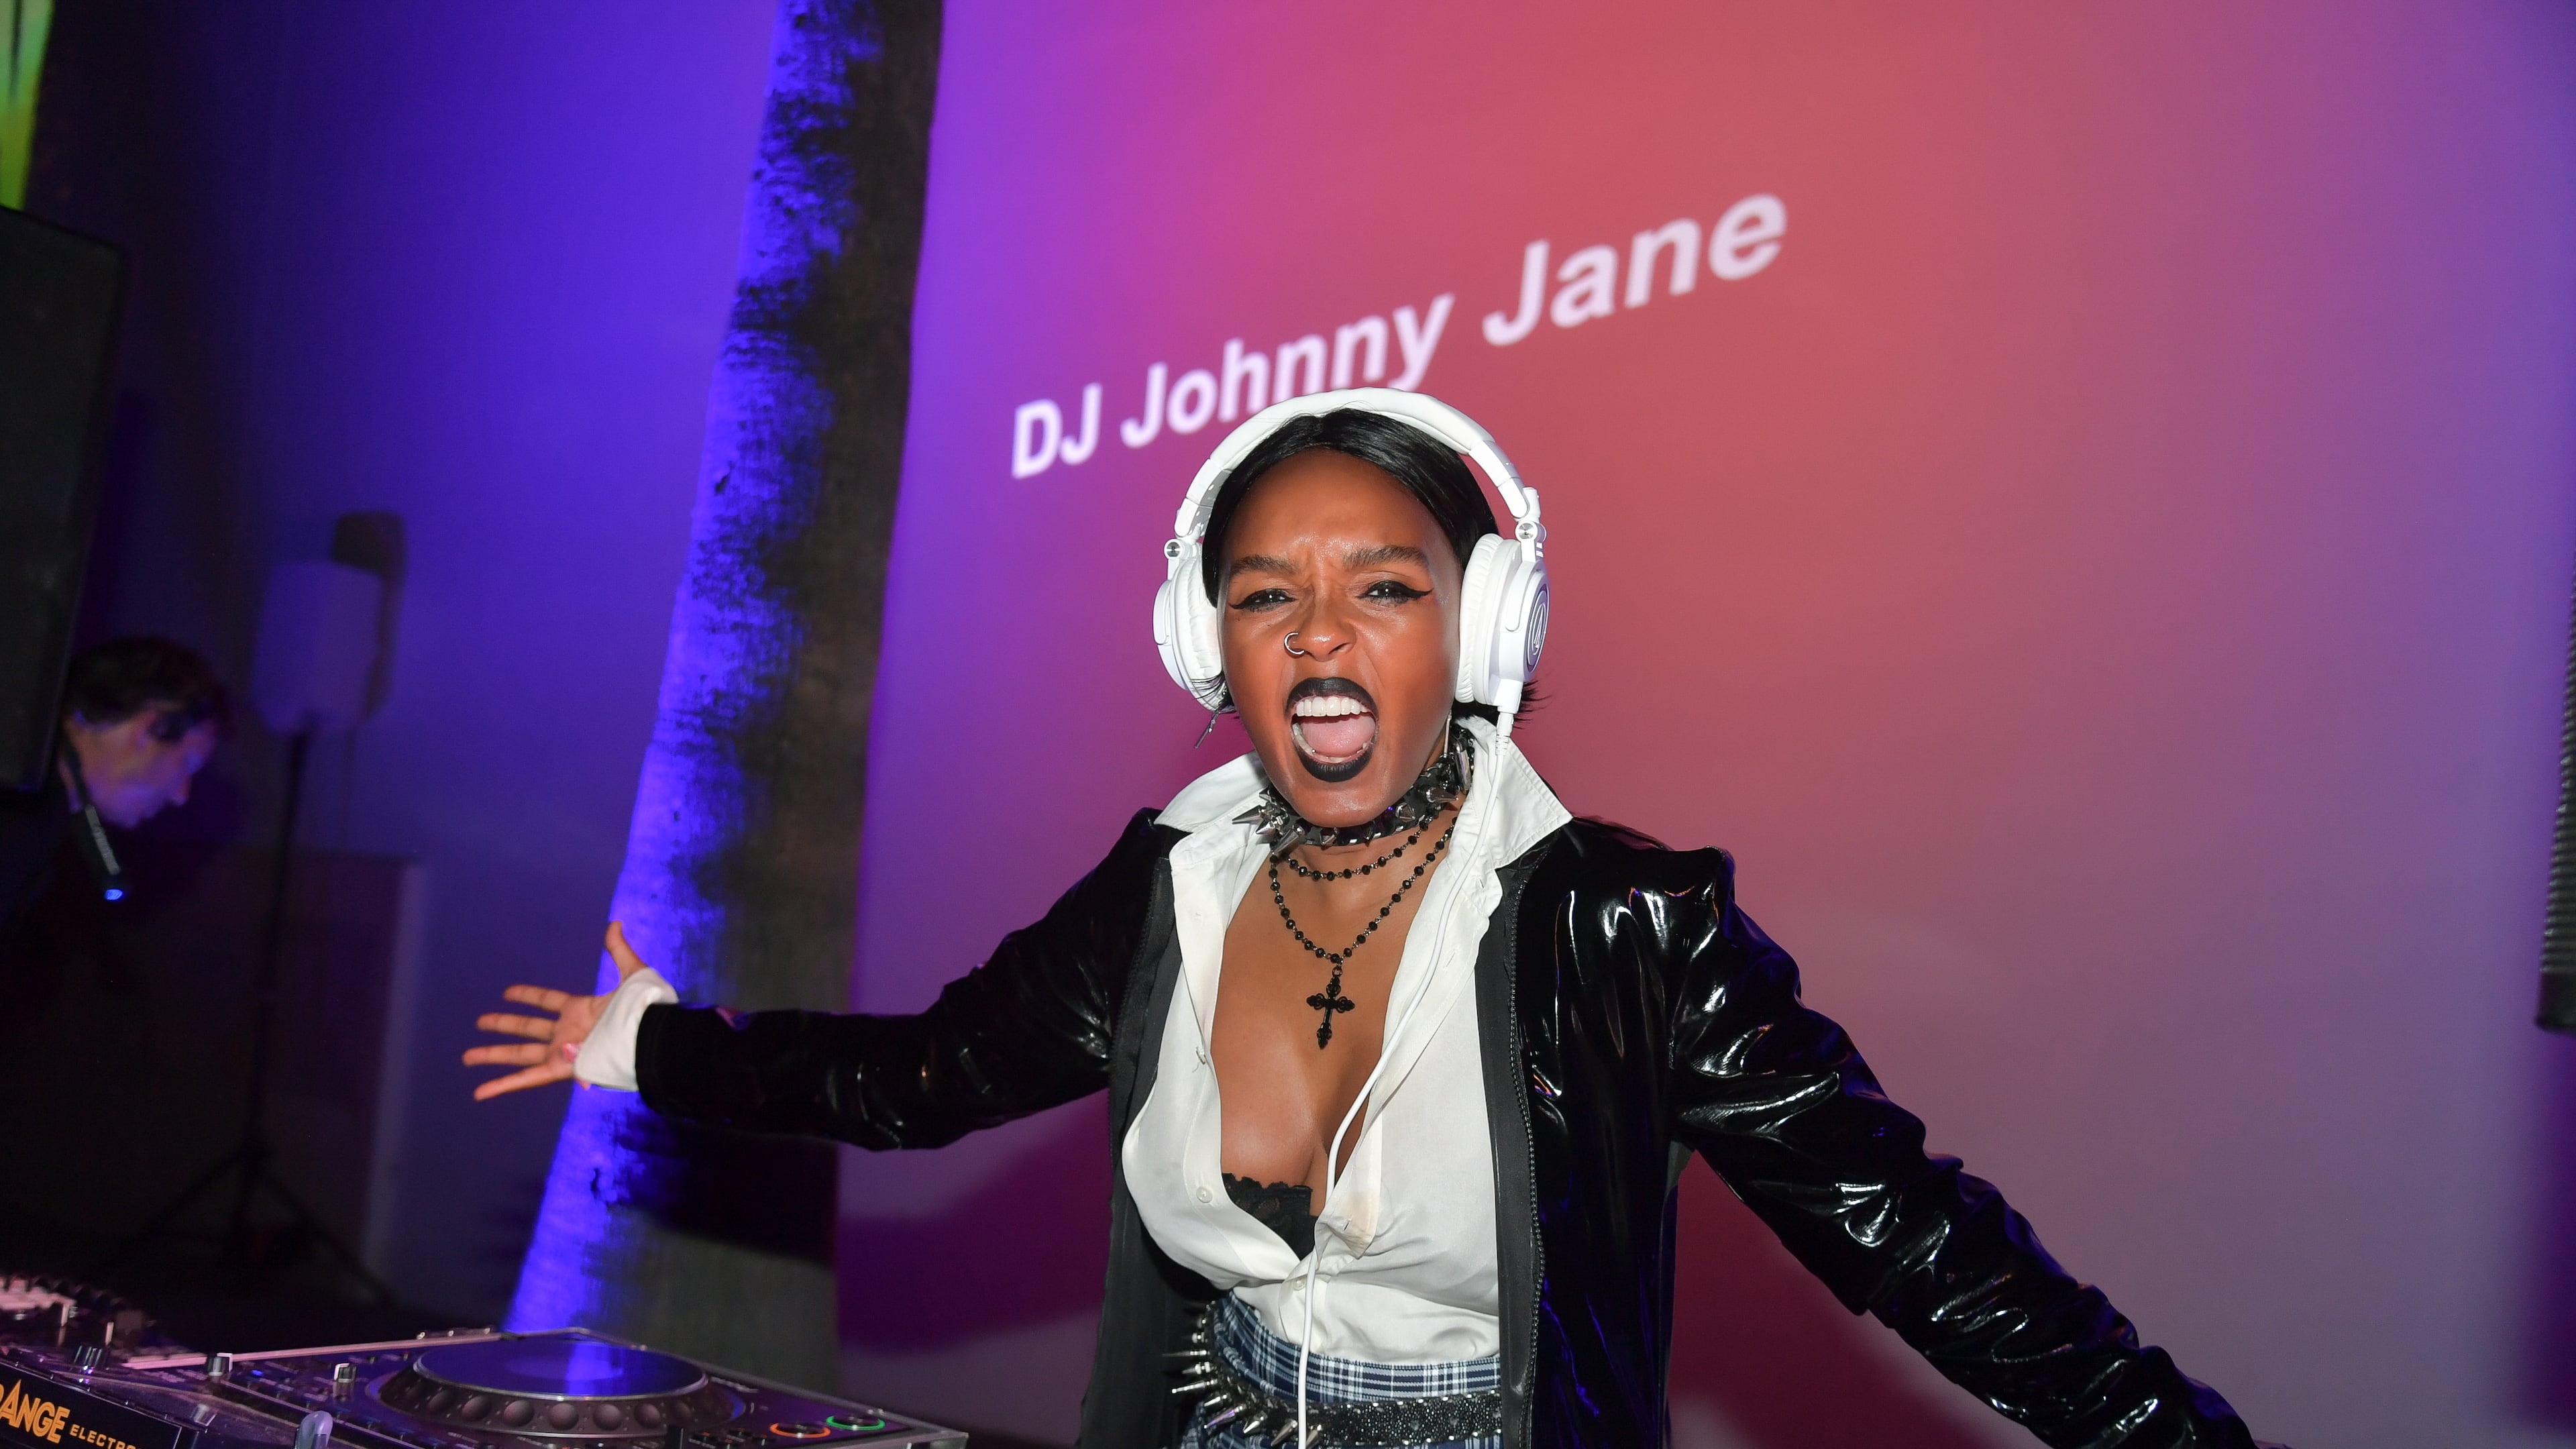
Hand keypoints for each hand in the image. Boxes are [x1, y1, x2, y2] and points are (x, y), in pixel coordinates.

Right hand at [464, 921, 650, 1099]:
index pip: (547, 1001)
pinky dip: (502, 1086)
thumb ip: (619, 951)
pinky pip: (526, 1079)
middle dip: (503, 1025)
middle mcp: (568, 1033)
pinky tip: (480, 1092)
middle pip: (526, 1028)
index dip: (528, 995)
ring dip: (493, 1056)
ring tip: (467, 1056)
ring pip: (519, 1055)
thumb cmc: (644, 1009)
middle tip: (480, 1021)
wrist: (651, 1038)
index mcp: (581, 1011)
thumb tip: (615, 923)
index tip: (507, 992)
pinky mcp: (561, 1069)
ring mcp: (563, 1052)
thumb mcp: (632, 974)